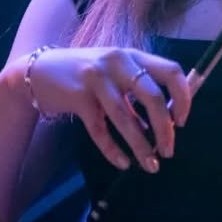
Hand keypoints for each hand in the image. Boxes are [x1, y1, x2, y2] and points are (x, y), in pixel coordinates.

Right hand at [21, 46, 192, 171]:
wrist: (38, 72)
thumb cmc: (86, 75)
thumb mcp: (116, 75)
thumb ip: (139, 91)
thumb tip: (168, 122)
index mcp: (134, 56)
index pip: (171, 71)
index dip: (182, 97)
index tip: (182, 122)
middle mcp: (118, 62)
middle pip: (152, 97)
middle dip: (164, 128)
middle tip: (169, 151)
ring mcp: (96, 78)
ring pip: (125, 118)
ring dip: (141, 146)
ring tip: (151, 165)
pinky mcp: (77, 96)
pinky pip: (99, 129)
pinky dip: (112, 149)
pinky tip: (122, 162)